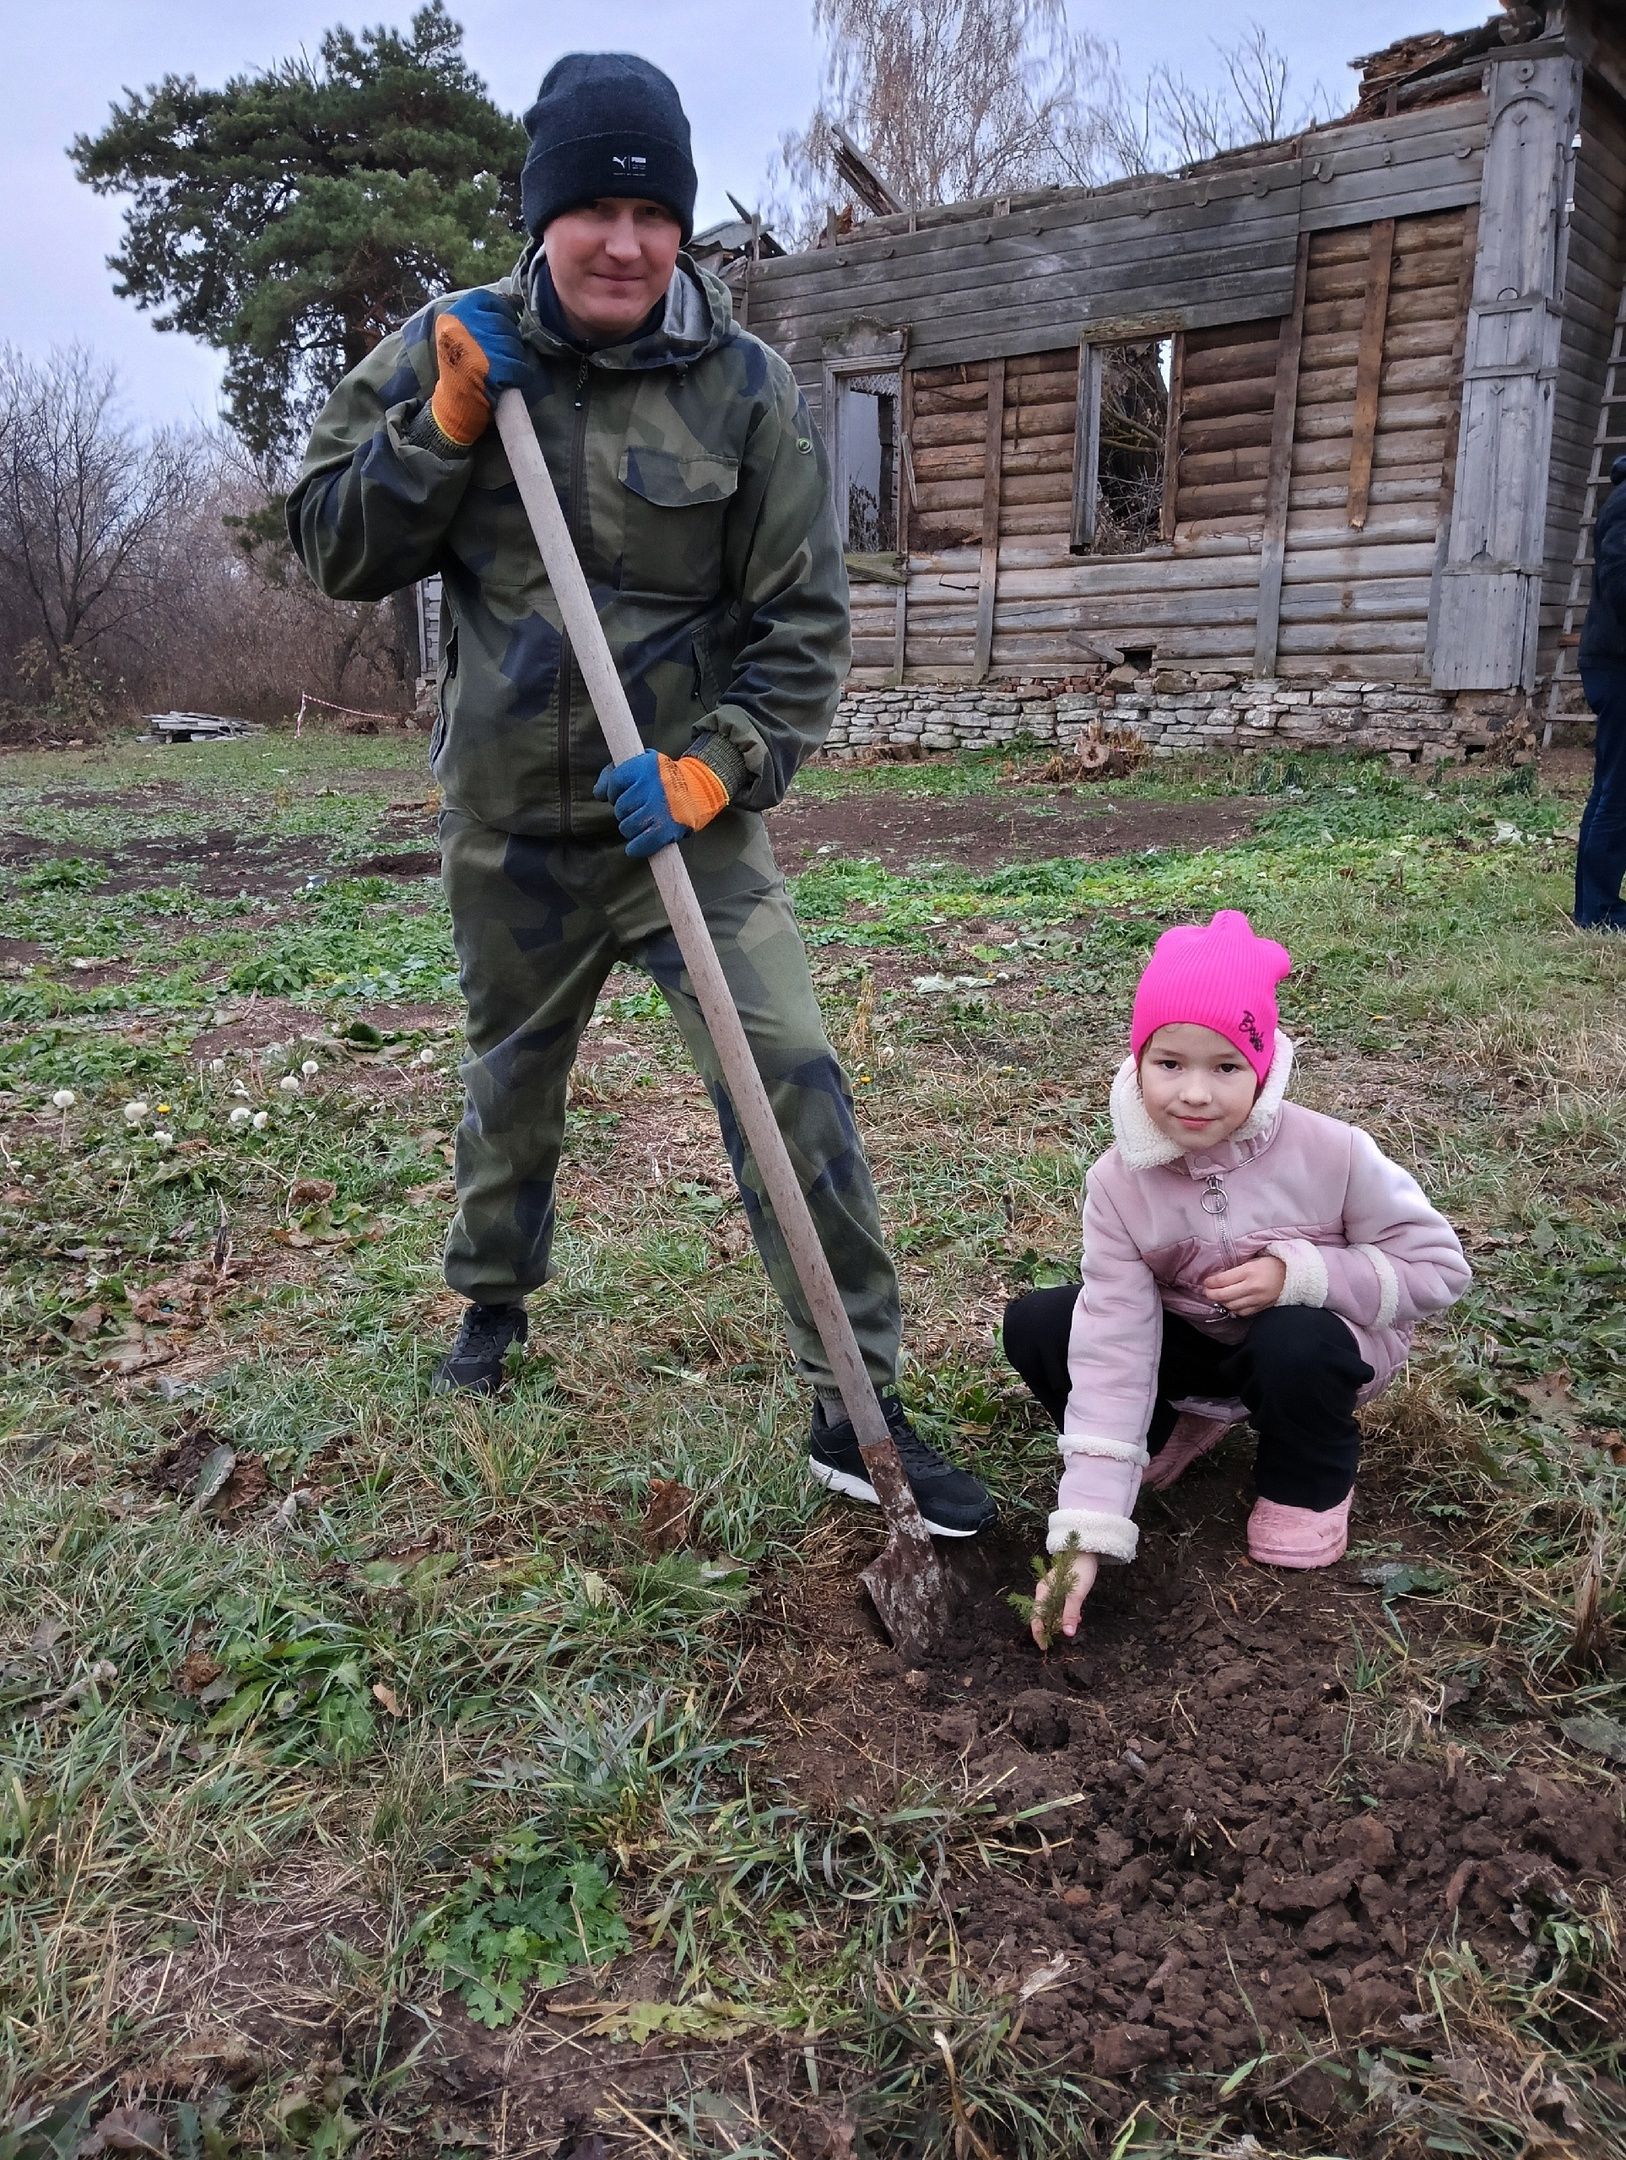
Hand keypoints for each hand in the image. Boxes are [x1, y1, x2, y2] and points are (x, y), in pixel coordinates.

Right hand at [430, 291, 529, 445]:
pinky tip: (512, 380)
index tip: (502, 327)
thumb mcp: (461, 336)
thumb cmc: (461, 369)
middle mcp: (462, 328)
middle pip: (503, 323)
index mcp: (453, 316)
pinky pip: (519, 367)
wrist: (454, 405)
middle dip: (509, 341)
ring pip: (513, 345)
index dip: (502, 312)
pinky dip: (521, 375)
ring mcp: (476, 348)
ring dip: (515, 359)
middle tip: (501, 356)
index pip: (486, 299)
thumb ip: (482, 317)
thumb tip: (516, 302)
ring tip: (504, 369)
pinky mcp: (489, 369)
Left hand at [594, 749, 728, 858]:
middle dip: (625, 811)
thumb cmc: (666, 777)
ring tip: (644, 822)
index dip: (614, 791)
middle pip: (620, 808)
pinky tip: (636, 846)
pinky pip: (640, 844)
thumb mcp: (643, 763)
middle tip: (639, 808)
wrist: (701, 789)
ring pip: (626, 827)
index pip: (614, 783)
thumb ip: (616, 772)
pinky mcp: (666, 828)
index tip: (622, 793)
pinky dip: (636, 848)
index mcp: (644, 767)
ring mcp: (658, 809)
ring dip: (631, 828)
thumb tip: (598, 793)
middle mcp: (651, 787)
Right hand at [1031, 1551, 1099, 1647]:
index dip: (1039, 1633)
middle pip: (1043, 1616)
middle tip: (1065, 1634)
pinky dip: (1066, 1613)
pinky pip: (1058, 1605)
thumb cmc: (1080, 1569)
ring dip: (1061, 1620)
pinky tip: (1077, 1615)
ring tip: (1075, 1623)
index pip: (1036, 1617)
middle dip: (1052, 1627)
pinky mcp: (1059, 1588)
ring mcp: (1051, 1589)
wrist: (1087, 1550)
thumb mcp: (1077, 1594)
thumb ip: (1071, 1614)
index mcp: (1043, 1592)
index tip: (1044, 1647)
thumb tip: (1067, 1634)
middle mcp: (1043, 1591)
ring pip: (1051, 1611)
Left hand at [1202, 1255, 1286, 1316]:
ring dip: (1222, 1302)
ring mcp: (1257, 1299)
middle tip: (1206, 1291)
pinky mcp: (1262, 1307)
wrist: (1294, 1274)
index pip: (1222, 1280)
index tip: (1206, 1282)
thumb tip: (1218, 1277)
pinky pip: (1243, 1312)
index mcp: (1249, 1271)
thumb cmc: (1272, 1263)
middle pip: (1223, 1295)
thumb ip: (1237, 1269)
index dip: (1210, 1282)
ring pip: (1231, 1306)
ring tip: (1218, 1297)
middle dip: (1211, 1294)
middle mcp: (1252, 1287)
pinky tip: (1231, 1304)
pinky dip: (1234, 1309)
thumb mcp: (1253, 1260)